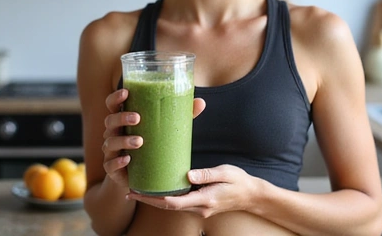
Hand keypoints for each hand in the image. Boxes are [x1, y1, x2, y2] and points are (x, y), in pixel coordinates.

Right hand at [102, 90, 206, 186]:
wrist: (144, 177)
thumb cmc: (153, 146)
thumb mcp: (166, 130)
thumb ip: (181, 115)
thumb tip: (200, 102)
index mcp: (123, 120)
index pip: (113, 105)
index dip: (116, 97)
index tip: (126, 92)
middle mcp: (114, 133)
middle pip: (110, 121)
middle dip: (121, 117)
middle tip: (138, 118)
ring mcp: (111, 152)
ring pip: (110, 142)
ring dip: (123, 140)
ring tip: (140, 141)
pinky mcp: (112, 169)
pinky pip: (110, 165)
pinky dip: (117, 162)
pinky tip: (127, 160)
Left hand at [127, 164, 255, 217]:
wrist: (251, 195)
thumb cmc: (239, 182)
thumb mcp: (225, 173)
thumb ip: (206, 174)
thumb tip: (187, 175)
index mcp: (204, 200)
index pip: (173, 202)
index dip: (152, 198)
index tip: (137, 192)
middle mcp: (199, 208)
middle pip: (168, 206)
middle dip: (148, 200)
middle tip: (130, 191)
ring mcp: (199, 208)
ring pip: (172, 206)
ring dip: (155, 200)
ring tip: (139, 189)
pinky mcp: (200, 204)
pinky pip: (179, 203)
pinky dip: (166, 198)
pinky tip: (158, 190)